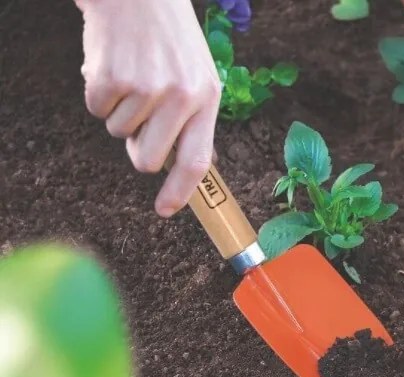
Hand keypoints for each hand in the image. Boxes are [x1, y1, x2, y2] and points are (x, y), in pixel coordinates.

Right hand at [77, 0, 220, 216]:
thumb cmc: (170, 39)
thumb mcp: (198, 75)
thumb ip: (196, 120)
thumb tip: (196, 165)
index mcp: (206, 98)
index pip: (196, 160)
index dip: (180, 191)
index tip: (166, 210)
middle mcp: (179, 96)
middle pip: (146, 159)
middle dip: (137, 149)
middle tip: (141, 120)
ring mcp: (145, 87)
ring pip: (118, 132)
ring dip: (119, 110)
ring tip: (132, 76)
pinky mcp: (111, 77)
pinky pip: (96, 108)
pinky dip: (99, 92)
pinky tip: (113, 66)